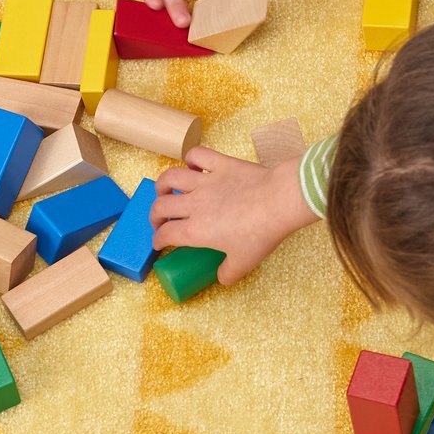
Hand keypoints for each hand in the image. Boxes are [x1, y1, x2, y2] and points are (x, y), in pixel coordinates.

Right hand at [150, 148, 320, 283]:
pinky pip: (197, 155)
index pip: (166, 235)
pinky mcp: (221, 164)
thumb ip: (228, 273)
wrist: (279, 201)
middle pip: (160, 206)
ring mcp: (206, 181)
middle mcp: (194, 204)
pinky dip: (190, 158)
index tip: (159, 243)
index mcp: (196, 230)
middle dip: (154, 215)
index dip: (158, 241)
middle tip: (160, 220)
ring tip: (164, 190)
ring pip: (170, 178)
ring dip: (162, 185)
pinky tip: (193, 166)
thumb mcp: (244, 262)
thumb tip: (222, 278)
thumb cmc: (261, 232)